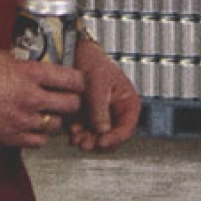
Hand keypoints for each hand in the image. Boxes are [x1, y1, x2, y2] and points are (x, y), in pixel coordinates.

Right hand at [0, 46, 84, 147]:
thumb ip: (21, 63)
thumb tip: (34, 64)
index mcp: (28, 74)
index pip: (72, 80)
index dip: (79, 81)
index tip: (77, 82)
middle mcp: (29, 98)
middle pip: (71, 106)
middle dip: (72, 102)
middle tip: (66, 99)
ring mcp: (19, 120)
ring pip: (56, 127)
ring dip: (54, 120)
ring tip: (45, 113)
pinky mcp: (8, 137)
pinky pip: (37, 142)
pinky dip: (38, 136)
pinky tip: (31, 127)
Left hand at [69, 36, 142, 153]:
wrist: (77, 56)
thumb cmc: (94, 64)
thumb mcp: (98, 84)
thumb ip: (100, 108)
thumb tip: (103, 130)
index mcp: (128, 104)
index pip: (126, 129)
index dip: (115, 139)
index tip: (101, 142)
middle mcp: (117, 113)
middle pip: (112, 137)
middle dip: (97, 142)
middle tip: (84, 144)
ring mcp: (103, 117)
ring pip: (98, 138)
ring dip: (87, 140)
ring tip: (76, 138)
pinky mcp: (89, 118)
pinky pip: (86, 133)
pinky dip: (79, 134)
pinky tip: (72, 132)